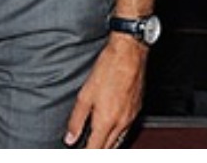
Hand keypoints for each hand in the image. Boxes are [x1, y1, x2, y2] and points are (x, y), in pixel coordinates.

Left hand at [63, 34, 147, 148]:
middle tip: (87, 148)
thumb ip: (77, 118)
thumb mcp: (85, 94)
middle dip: (97, 151)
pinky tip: (110, 127)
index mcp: (106, 120)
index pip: (95, 150)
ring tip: (96, 143)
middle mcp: (121, 123)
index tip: (79, 152)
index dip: (86, 154)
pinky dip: (117, 133)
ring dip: (107, 144)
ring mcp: (131, 117)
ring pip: (118, 140)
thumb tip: (70, 137)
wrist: (129, 54)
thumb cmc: (108, 68)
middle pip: (108, 148)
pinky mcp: (136, 110)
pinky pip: (126, 129)